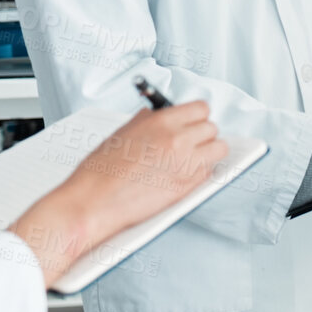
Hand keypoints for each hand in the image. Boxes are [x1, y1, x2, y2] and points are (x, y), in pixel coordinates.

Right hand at [11, 102, 227, 287]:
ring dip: (208, 152)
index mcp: (161, 122)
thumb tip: (158, 115)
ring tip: (192, 157)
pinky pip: (209, 173)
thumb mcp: (122, 133)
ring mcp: (186, 164)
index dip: (196, 115)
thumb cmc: (100, 171)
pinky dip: (201, 172)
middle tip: (191, 141)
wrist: (92, 202)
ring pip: (219, 149)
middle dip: (202, 134)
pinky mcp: (187, 187)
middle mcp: (178, 140)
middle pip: (212, 128)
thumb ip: (147, 121)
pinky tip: (183, 174)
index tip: (193, 121)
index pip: (201, 108)